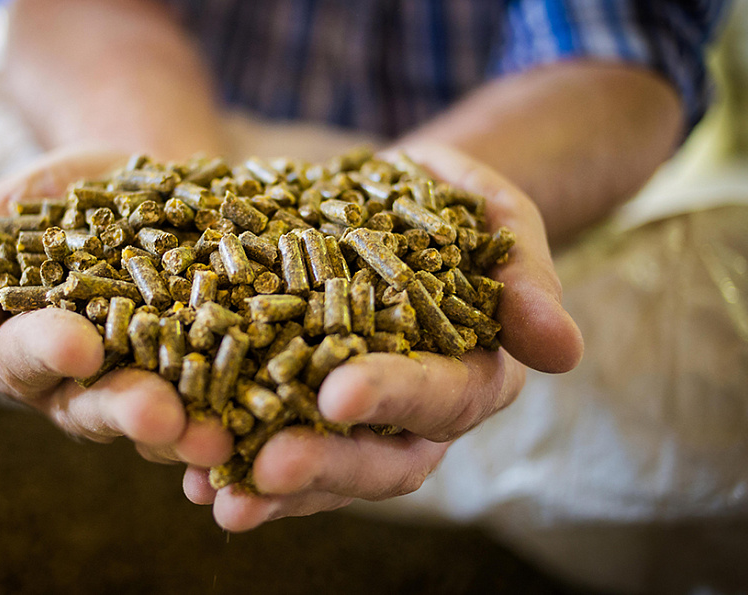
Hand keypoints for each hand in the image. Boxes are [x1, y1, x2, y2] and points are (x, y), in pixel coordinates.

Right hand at [0, 146, 231, 466]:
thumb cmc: (76, 192)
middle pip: (99, 407)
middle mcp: (84, 385)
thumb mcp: (24, 200)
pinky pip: (224, 408)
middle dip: (128, 411)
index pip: (27, 355)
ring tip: (219, 436)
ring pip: (166, 424)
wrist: (157, 183)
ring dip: (191, 433)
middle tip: (158, 414)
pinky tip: (268, 422)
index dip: (51, 351)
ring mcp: (151, 389)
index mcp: (27, 347)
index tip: (79, 344)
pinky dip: (244, 419)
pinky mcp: (211, 383)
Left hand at [182, 144, 584, 531]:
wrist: (387, 199)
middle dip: (325, 464)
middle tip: (267, 466)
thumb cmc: (449, 202)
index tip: (340, 392)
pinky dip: (231, 461)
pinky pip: (266, 445)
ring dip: (269, 488)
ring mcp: (354, 422)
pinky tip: (184, 476)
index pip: (442, 394)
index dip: (395, 396)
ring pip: (321, 470)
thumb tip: (562, 350)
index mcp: (473, 372)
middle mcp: (415, 416)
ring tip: (212, 494)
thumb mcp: (493, 212)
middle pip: (380, 459)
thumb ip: (525, 271)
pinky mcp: (295, 409)